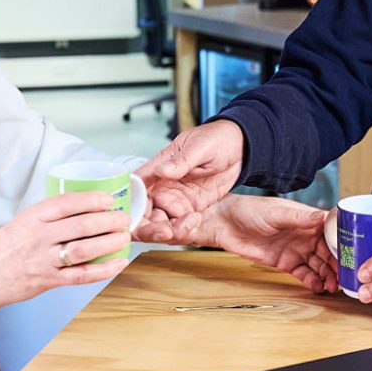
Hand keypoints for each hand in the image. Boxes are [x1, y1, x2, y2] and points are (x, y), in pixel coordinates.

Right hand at [0, 192, 129, 309]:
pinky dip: (103, 270)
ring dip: (109, 242)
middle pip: (80, 225)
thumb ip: (45, 219)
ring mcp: (42, 261)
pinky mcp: (46, 282)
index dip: (89, 199)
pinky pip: (81, 276)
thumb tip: (79, 211)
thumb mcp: (18, 224)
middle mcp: (37, 238)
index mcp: (29, 219)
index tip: (107, 198)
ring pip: (83, 249)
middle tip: (124, 218)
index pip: (64, 203)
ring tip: (124, 237)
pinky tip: (118, 263)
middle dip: (107, 220)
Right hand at [134, 120, 244, 240]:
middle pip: (144, 211)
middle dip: (148, 226)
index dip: (131, 204)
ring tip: (184, 226)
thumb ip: (181, 161)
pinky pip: (180, 226)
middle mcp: (163, 187)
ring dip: (166, 230)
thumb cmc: (215, 139)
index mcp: (158, 168)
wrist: (240, 148)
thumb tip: (162, 170)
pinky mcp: (191, 209)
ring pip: (160, 222)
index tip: (135, 217)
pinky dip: (183, 231)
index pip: (136, 187)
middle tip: (163, 230)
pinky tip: (193, 225)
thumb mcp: (199, 147)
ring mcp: (176, 200)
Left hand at [192, 196, 335, 293]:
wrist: (225, 225)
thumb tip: (326, 217)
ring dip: (328, 276)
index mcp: (308, 219)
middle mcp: (306, 235)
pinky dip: (313, 282)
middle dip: (338, 265)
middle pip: (329, 252)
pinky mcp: (286, 264)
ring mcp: (297, 250)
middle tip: (346, 278)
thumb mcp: (278, 212)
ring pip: (319, 266)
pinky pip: (305, 275)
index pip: (332, 232)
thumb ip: (302, 217)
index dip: (343, 243)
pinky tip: (320, 288)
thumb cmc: (251, 210)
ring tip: (334, 287)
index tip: (354, 255)